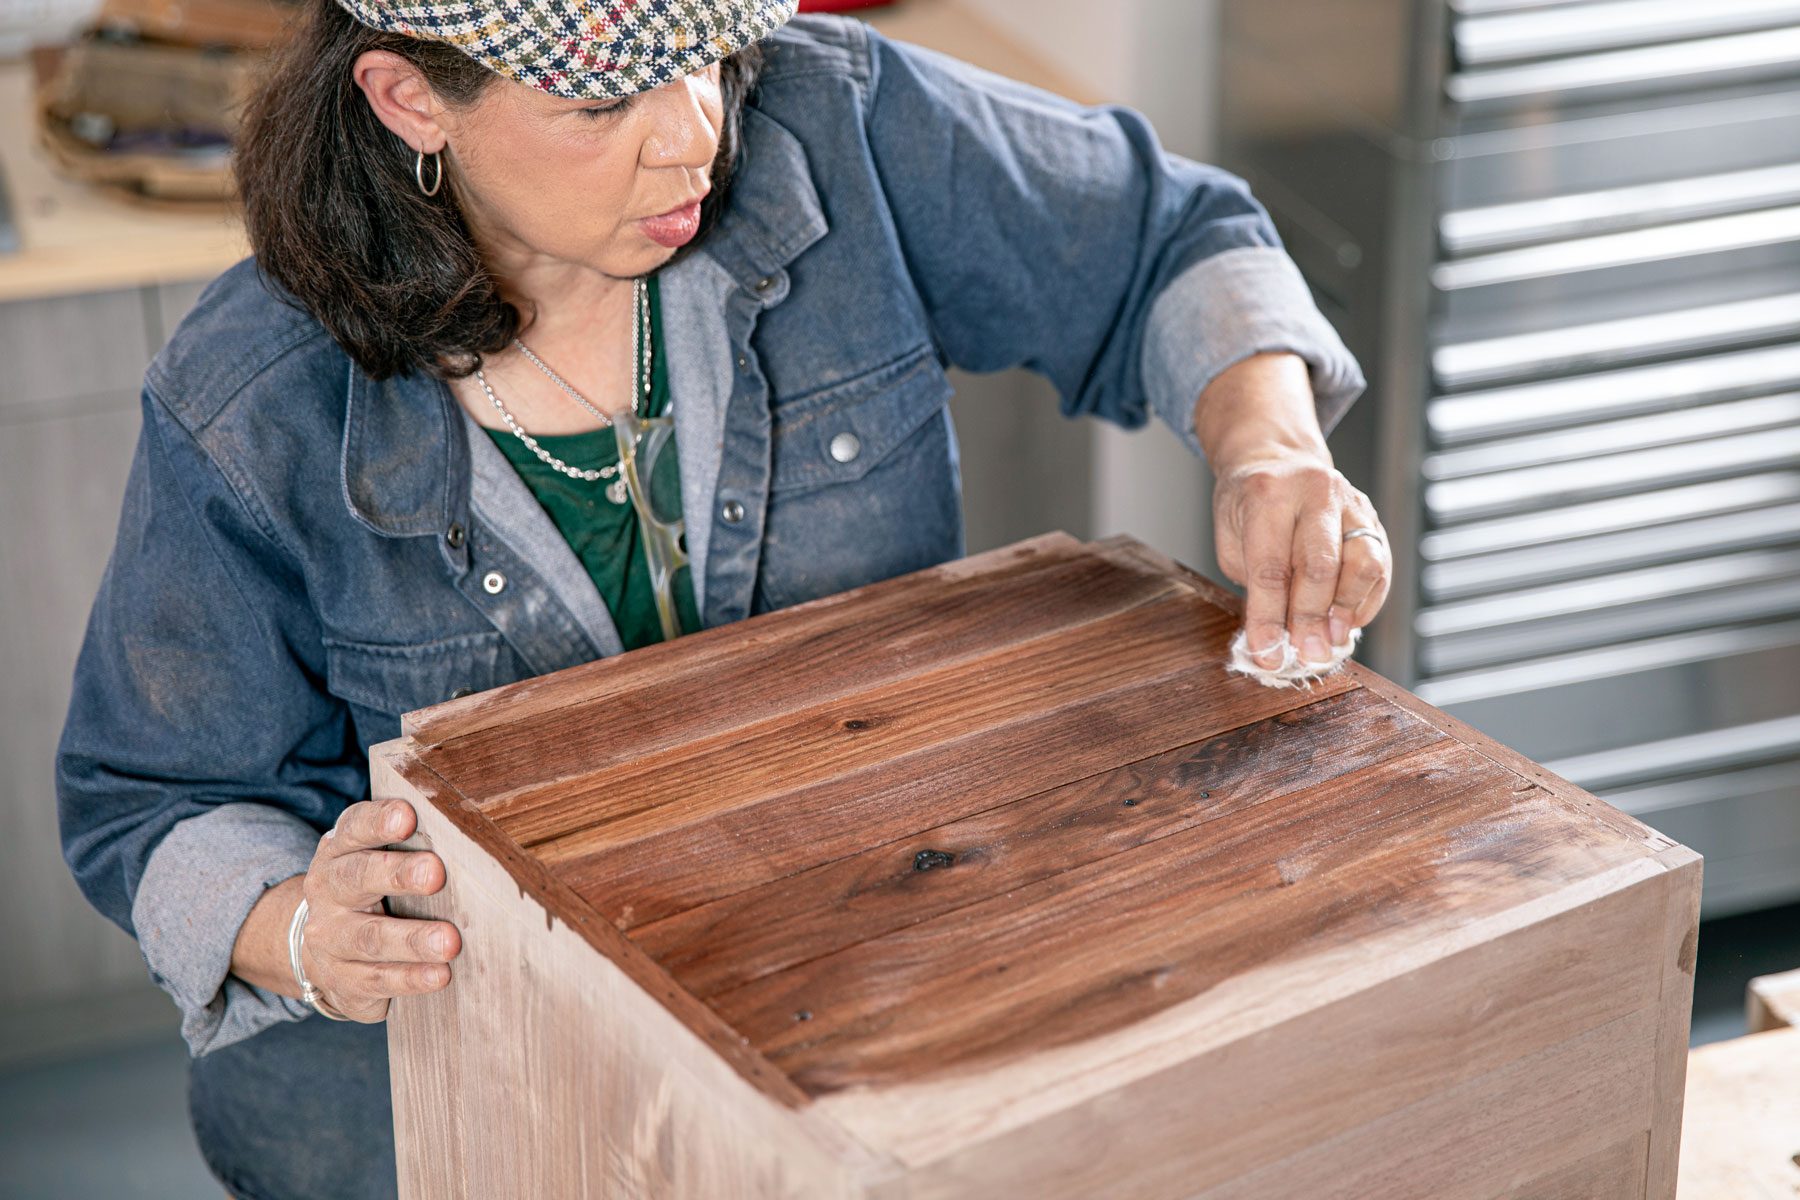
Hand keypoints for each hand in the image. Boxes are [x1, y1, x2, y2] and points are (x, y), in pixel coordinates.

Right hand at [296, 799, 461, 1021]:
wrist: (326, 945)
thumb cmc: (374, 888)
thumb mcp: (380, 858)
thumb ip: (414, 842)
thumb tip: (472, 836)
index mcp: (340, 851)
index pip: (354, 827)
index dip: (378, 821)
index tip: (407, 817)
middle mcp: (328, 891)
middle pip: (357, 878)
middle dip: (397, 874)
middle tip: (435, 874)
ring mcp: (330, 938)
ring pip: (369, 938)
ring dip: (412, 940)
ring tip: (449, 942)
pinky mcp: (342, 980)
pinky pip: (376, 980)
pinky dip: (410, 978)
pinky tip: (440, 975)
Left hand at [1195, 352, 1391, 668]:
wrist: (1278, 457)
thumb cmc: (1248, 504)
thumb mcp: (1231, 536)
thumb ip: (1253, 583)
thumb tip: (1274, 639)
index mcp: (1268, 494)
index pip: (1270, 566)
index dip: (1268, 616)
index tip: (1267, 652)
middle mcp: (1314, 493)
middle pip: (1319, 566)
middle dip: (1311, 619)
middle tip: (1306, 656)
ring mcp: (1350, 502)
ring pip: (1362, 563)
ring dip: (1347, 610)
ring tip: (1332, 641)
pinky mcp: (1371, 516)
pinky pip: (1380, 565)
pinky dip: (1366, 601)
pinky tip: (1348, 622)